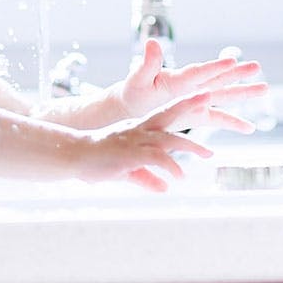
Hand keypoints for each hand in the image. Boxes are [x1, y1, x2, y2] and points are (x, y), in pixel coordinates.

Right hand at [85, 93, 214, 191]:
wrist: (74, 157)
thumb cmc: (96, 161)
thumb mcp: (125, 171)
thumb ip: (145, 177)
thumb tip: (164, 188)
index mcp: (137, 129)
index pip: (163, 114)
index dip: (182, 106)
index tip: (200, 101)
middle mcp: (138, 130)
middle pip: (168, 114)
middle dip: (189, 104)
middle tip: (208, 95)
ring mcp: (135, 140)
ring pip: (168, 137)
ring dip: (190, 144)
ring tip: (207, 153)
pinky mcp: (131, 153)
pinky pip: (157, 157)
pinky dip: (171, 166)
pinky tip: (179, 176)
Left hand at [117, 39, 267, 132]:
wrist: (132, 105)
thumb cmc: (134, 91)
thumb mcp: (138, 79)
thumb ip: (147, 63)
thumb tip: (152, 42)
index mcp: (177, 78)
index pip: (198, 72)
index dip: (214, 67)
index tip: (231, 61)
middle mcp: (191, 86)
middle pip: (217, 79)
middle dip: (237, 74)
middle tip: (257, 66)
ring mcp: (196, 99)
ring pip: (223, 96)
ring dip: (243, 93)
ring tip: (265, 88)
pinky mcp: (196, 113)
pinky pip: (218, 118)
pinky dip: (232, 123)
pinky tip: (249, 128)